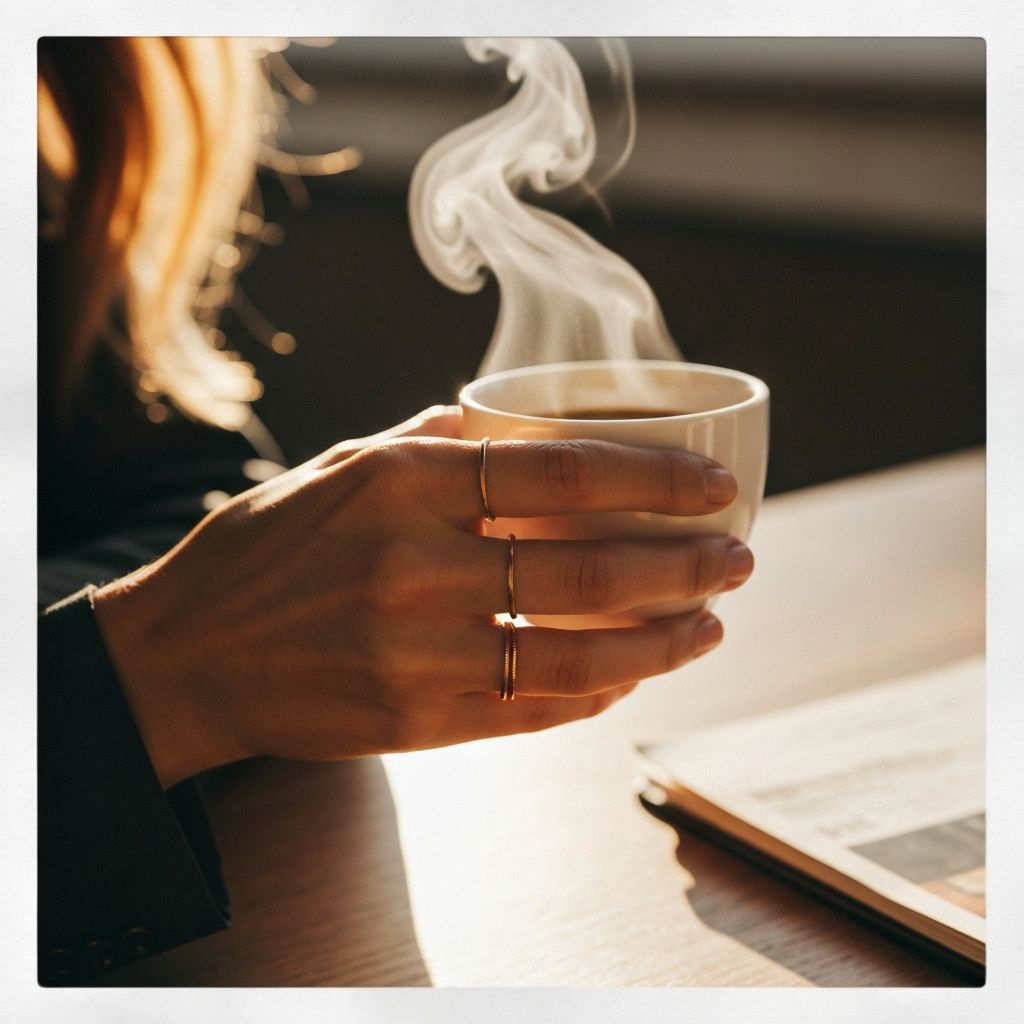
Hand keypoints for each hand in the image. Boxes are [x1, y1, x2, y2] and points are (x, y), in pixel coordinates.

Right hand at [94, 406, 753, 787]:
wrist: (189, 656)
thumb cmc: (271, 547)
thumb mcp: (345, 466)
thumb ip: (440, 444)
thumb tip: (532, 426)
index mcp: (401, 484)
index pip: (560, 473)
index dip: (655, 481)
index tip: (715, 487)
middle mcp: (413, 568)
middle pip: (589, 571)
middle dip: (686, 566)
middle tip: (739, 558)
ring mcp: (416, 655)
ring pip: (577, 653)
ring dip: (664, 641)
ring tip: (711, 623)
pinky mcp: (415, 723)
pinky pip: (534, 710)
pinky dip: (598, 690)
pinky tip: (636, 673)